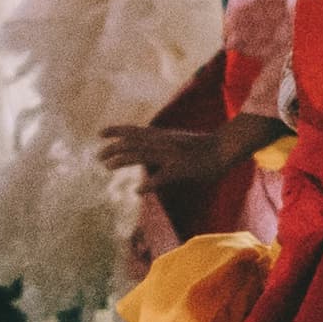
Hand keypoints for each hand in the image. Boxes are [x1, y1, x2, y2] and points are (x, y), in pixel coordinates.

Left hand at [96, 124, 238, 187]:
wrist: (224, 147)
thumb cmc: (203, 146)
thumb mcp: (177, 141)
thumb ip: (161, 145)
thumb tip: (147, 150)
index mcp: (163, 136)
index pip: (135, 130)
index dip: (117, 130)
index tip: (100, 133)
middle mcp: (163, 142)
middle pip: (133, 142)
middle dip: (113, 148)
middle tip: (98, 157)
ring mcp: (171, 154)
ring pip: (141, 155)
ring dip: (122, 160)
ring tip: (107, 166)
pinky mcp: (181, 168)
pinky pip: (161, 177)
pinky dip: (149, 184)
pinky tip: (138, 191)